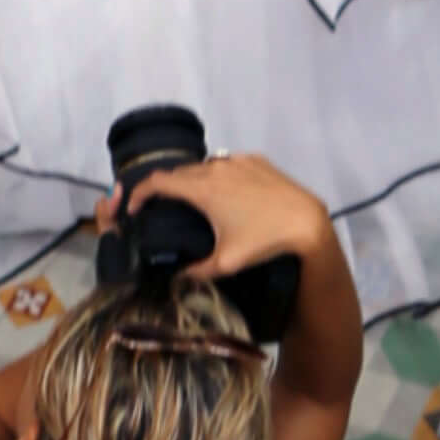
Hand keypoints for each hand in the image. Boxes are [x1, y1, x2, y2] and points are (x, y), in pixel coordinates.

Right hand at [102, 149, 326, 274]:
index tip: (133, 208)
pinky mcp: (256, 160)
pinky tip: (225, 193)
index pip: (158, 182)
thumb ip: (196, 271)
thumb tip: (176, 279)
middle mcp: (216, 169)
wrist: (306, 222)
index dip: (139, 193)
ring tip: (192, 201)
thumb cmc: (264, 241)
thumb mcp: (227, 263)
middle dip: (164, 188)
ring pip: (204, 166)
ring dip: (192, 180)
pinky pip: (227, 164)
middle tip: (159, 206)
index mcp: (203, 190)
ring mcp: (237, 161)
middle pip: (179, 172)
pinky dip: (217, 175)